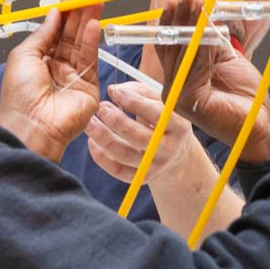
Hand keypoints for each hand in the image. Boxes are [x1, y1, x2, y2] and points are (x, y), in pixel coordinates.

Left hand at [0, 0, 103, 160]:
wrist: (32, 125)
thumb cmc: (20, 95)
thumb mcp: (24, 54)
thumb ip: (43, 33)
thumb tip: (54, 14)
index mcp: (37, 61)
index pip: (54, 32)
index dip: (64, 14)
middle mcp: (56, 68)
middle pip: (71, 36)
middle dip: (80, 14)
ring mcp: (73, 77)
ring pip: (82, 45)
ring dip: (88, 23)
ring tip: (95, 3)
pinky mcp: (89, 87)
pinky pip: (91, 60)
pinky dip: (92, 42)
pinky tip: (94, 25)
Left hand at [86, 79, 207, 187]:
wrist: (177, 155)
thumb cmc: (163, 120)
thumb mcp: (160, 103)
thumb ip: (139, 91)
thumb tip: (113, 90)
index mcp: (179, 126)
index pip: (157, 114)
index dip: (134, 102)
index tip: (115, 92)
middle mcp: (169, 148)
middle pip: (138, 136)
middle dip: (115, 120)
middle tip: (100, 107)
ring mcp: (155, 166)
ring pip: (123, 154)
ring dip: (102, 136)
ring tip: (90, 122)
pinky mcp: (142, 178)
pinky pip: (117, 170)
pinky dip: (101, 156)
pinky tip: (92, 141)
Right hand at [137, 0, 269, 157]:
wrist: (258, 124)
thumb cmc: (244, 95)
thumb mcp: (225, 59)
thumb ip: (210, 42)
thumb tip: (204, 15)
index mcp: (179, 79)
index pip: (170, 45)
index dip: (173, 21)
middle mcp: (172, 87)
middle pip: (171, 46)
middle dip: (180, 18)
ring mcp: (176, 95)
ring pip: (181, 53)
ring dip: (189, 25)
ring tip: (195, 3)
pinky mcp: (186, 101)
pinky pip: (193, 66)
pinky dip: (201, 45)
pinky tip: (206, 27)